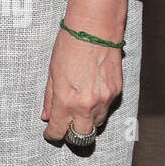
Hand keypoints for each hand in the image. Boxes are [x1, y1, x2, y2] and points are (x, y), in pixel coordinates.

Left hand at [41, 0, 127, 145]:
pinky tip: (91, 95)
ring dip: (87, 122)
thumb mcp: (52, 72)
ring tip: (78, 110)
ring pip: (97, 124)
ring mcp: (105, 100)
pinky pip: (107, 108)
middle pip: (82, 137)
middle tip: (66, 129)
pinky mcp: (117, 92)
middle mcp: (88, 105)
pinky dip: (99, 108)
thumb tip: (47, 115)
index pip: (60, 131)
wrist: (96, 28)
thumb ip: (50, 98)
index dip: (53, 135)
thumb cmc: (70, 44)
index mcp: (67, 101)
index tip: (51, 134)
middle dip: (73, 136)